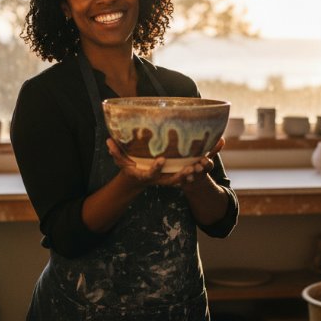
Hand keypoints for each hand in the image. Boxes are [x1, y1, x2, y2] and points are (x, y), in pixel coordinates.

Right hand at [106, 137, 224, 187]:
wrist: (139, 179)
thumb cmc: (129, 168)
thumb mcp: (120, 161)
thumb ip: (115, 152)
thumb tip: (108, 141)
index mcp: (148, 175)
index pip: (153, 173)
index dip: (157, 168)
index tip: (162, 160)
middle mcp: (161, 178)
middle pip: (175, 179)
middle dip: (185, 174)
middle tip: (194, 167)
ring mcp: (170, 176)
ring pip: (187, 176)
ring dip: (197, 170)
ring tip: (207, 161)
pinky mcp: (177, 172)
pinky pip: (192, 169)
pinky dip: (202, 162)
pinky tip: (212, 150)